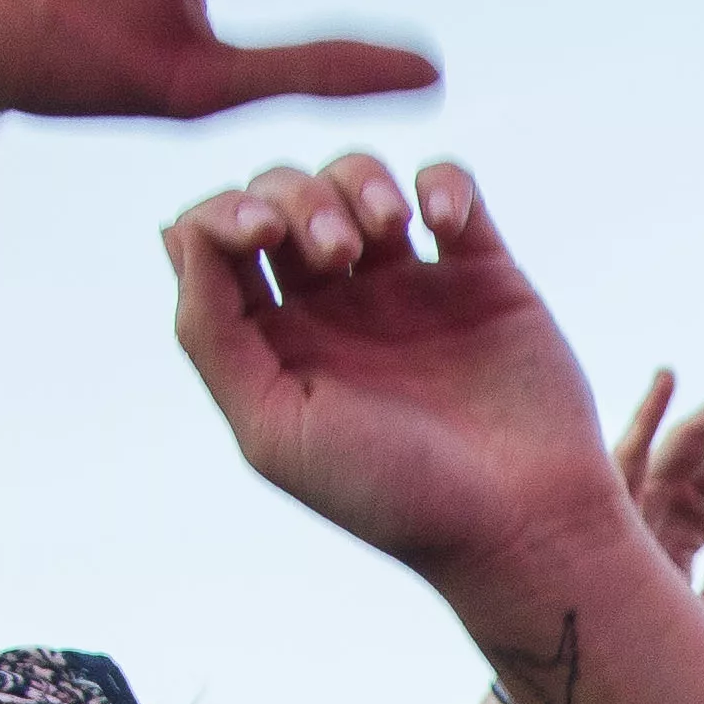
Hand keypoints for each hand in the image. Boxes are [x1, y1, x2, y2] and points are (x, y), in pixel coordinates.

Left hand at [167, 155, 638, 615]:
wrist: (520, 524)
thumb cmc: (390, 494)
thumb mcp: (272, 430)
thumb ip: (210, 333)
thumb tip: (182, 231)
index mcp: (276, 344)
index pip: (219, 242)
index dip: (224, 212)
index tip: (258, 232)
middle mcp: (335, 308)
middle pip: (284, 196)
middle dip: (299, 199)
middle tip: (336, 251)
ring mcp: (410, 287)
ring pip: (358, 179)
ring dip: (361, 182)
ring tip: (392, 230)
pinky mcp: (482, 274)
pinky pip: (451, 187)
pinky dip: (441, 182)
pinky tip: (443, 223)